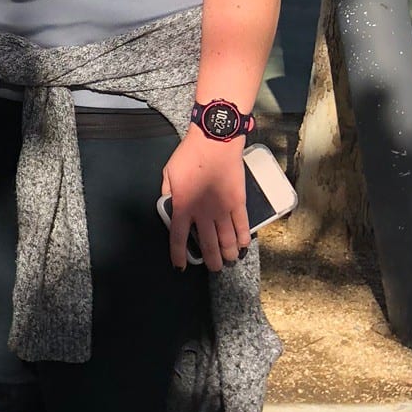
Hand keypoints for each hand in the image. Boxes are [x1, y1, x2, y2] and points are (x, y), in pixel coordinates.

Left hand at [160, 131, 250, 274]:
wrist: (214, 143)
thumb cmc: (189, 155)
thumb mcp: (168, 173)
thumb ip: (168, 192)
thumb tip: (169, 205)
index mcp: (183, 207)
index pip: (178, 238)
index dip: (179, 255)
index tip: (180, 266)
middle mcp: (203, 213)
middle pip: (207, 245)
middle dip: (210, 260)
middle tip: (214, 268)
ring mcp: (223, 210)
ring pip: (226, 240)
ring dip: (227, 254)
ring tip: (228, 261)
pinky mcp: (239, 202)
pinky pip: (242, 225)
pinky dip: (244, 238)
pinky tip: (243, 246)